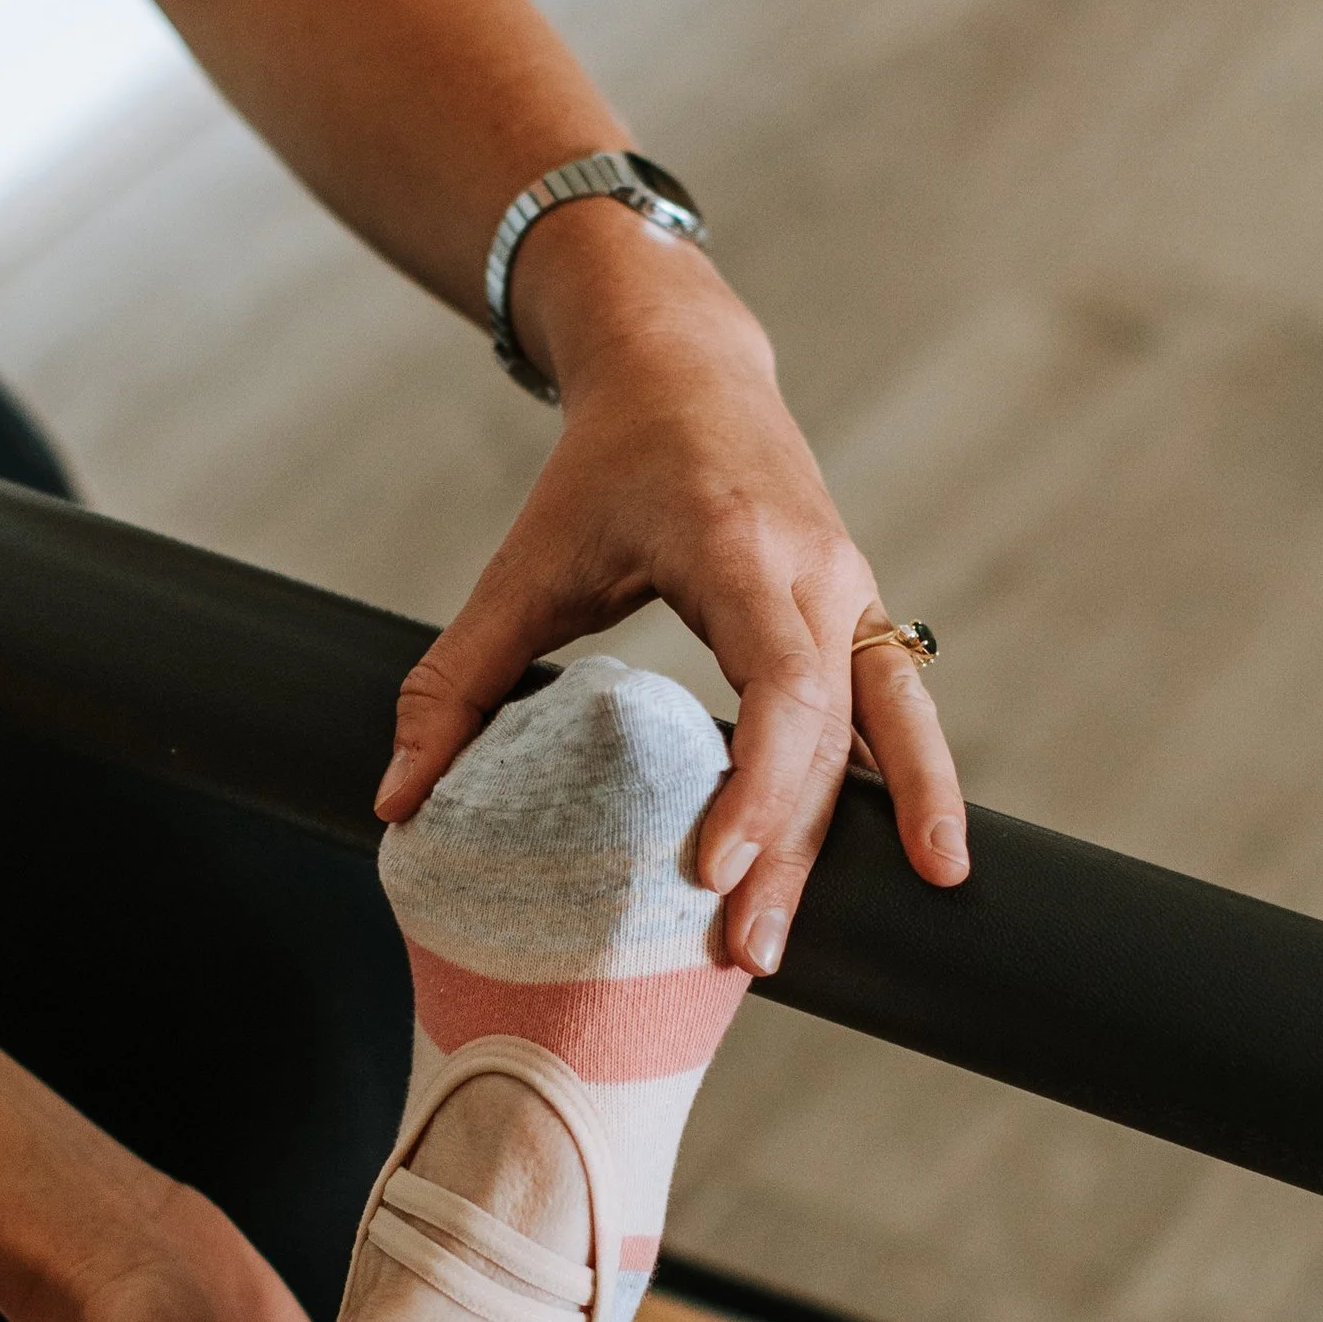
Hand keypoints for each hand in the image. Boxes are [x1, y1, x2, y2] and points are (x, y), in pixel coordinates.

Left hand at [375, 227, 965, 973]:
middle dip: (797, 845)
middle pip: (832, 726)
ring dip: (889, 817)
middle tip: (754, 953)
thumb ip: (457, 679)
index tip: (715, 870)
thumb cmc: (599, 469)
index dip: (759, 783)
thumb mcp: (523, 564)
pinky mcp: (859, 608)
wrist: (683, 368)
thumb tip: (397, 801)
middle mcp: (815, 567)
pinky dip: (912, 774)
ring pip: (889, 716)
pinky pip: (899, 700)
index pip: (781, 682)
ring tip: (910, 900)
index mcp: (737, 548)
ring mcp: (851, 586)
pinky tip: (924, 853)